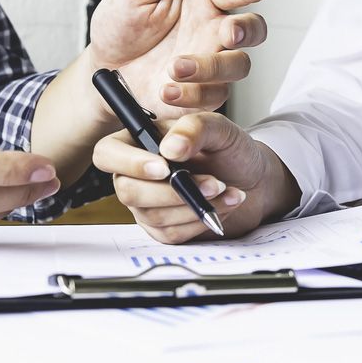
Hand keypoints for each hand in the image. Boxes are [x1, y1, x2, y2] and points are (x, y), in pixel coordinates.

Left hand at [88, 0, 268, 119]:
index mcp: (203, 0)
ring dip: (212, 67)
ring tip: (174, 67)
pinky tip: (166, 90)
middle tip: (230, 32)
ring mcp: (211, 63)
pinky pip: (213, 96)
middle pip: (253, 30)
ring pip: (239, 66)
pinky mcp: (202, 93)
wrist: (102, 71)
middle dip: (248, 30)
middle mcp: (213, 31)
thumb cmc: (121, 26)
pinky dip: (192, 95)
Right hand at [93, 112, 299, 243]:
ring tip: (226, 191)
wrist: (253, 179)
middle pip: (128, 191)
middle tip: (212, 182)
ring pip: (152, 215)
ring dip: (194, 206)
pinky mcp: (163, 227)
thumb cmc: (231, 150)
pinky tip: (221, 206)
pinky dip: (199, 222)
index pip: (108, 154)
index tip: (164, 168)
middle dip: (174, 191)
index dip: (129, 163)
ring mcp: (147, 203)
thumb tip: (171, 148)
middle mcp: (136, 174)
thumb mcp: (219, 129)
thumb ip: (194, 128)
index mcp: (140, 141)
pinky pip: (170, 233)